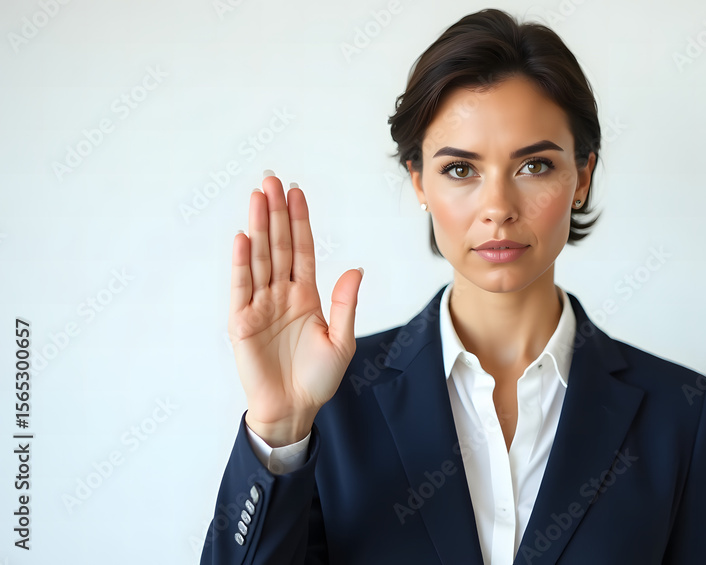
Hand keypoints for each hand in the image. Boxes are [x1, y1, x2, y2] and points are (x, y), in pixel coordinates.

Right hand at [228, 171, 361, 446]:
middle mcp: (281, 294)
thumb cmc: (317, 378)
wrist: (294, 409)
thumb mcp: (342, 340)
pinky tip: (244, 238)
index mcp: (306, 295)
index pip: (302, 250)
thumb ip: (346, 304)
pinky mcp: (241, 322)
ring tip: (258, 197)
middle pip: (279, 246)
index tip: (297, 193)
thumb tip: (355, 268)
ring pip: (260, 259)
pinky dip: (242, 263)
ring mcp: (260, 305)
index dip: (300, 221)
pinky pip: (242, 287)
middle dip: (276, 213)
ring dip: (259, 227)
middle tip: (272, 180)